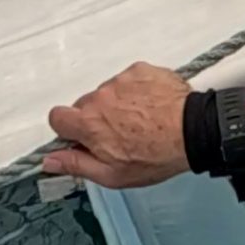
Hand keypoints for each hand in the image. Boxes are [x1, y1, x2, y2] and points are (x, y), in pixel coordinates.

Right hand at [43, 62, 193, 190]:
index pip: (57, 117)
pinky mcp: (140, 70)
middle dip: (97, 118)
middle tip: (120, 133)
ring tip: (141, 121)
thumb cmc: (157, 156)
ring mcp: (121, 81)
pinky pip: (128, 80)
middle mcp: (100, 97)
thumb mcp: (112, 174)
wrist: (194, 132)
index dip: (69, 128)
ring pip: (108, 92)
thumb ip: (76, 164)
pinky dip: (136, 91)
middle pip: (85, 105)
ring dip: (118, 104)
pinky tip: (151, 106)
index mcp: (89, 123)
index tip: (84, 137)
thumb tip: (50, 161)